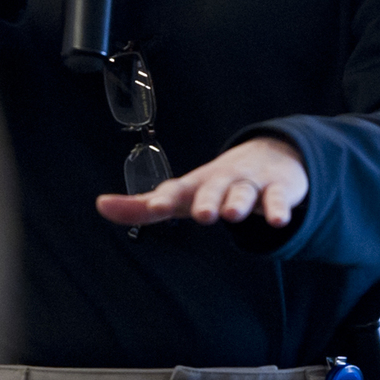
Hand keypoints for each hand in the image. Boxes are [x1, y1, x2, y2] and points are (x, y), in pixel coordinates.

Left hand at [96, 137, 308, 228]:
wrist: (270, 157)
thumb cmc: (216, 184)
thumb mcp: (182, 196)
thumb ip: (142, 207)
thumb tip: (100, 205)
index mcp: (195, 184)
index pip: (177, 189)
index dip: (166, 197)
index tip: (156, 206)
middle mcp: (221, 180)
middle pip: (213, 188)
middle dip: (208, 200)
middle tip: (203, 214)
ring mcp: (250, 183)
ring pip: (244, 193)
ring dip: (239, 202)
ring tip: (233, 214)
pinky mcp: (278, 188)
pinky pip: (278, 198)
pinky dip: (279, 209)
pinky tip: (280, 222)